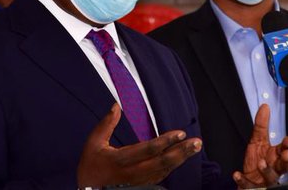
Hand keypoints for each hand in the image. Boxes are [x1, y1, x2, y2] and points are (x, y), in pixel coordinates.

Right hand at [77, 103, 202, 187]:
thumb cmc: (91, 168)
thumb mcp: (93, 144)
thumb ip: (106, 124)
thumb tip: (116, 105)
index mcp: (120, 161)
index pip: (147, 150)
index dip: (165, 142)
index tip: (180, 133)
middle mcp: (132, 174)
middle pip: (162, 163)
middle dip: (181, 152)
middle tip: (196, 142)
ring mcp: (138, 184)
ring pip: (164, 171)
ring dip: (181, 159)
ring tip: (194, 148)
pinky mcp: (141, 188)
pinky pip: (160, 177)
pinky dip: (172, 167)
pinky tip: (181, 158)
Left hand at [233, 104, 287, 188]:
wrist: (249, 181)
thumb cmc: (256, 162)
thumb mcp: (257, 141)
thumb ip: (261, 125)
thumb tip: (264, 107)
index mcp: (275, 157)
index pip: (284, 151)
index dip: (287, 146)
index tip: (287, 140)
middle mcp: (273, 170)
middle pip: (283, 167)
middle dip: (286, 161)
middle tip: (285, 154)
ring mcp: (264, 180)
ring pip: (270, 178)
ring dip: (266, 170)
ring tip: (261, 163)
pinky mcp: (252, 188)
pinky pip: (248, 186)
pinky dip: (243, 180)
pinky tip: (237, 174)